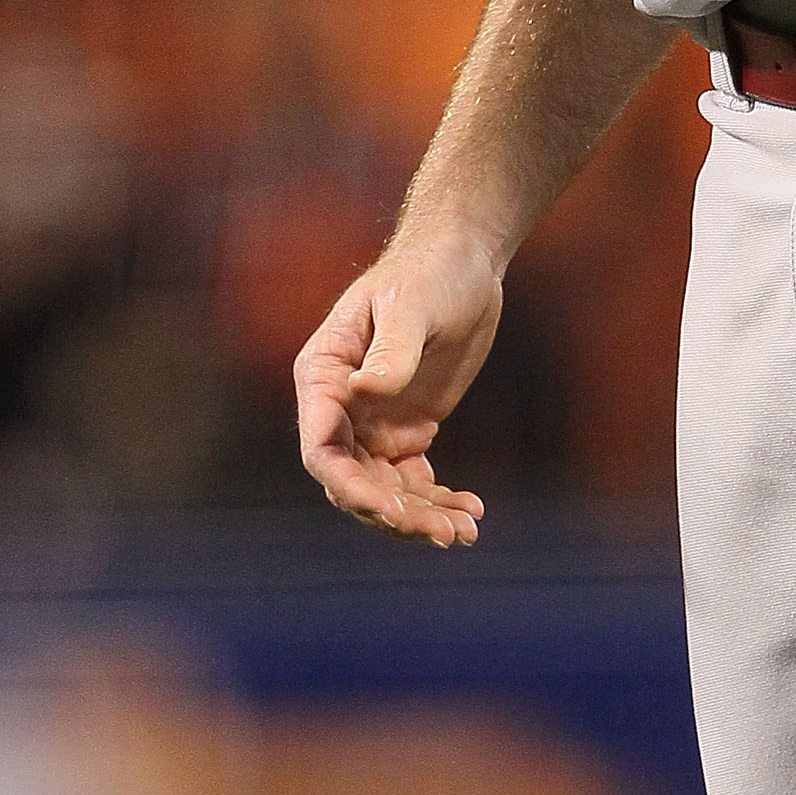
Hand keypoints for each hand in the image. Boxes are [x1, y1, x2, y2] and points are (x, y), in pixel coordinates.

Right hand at [295, 225, 502, 546]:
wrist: (465, 262)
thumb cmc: (429, 271)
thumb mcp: (411, 304)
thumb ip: (390, 351)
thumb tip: (361, 390)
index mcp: (323, 376)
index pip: (322, 448)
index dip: (349, 486)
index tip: (389, 510)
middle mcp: (341, 408)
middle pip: (354, 482)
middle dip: (394, 513)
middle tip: (441, 531)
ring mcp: (373, 425)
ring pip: (386, 491)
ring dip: (419, 517)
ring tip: (464, 532)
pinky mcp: (408, 431)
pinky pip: (415, 481)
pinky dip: (438, 501)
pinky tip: (473, 512)